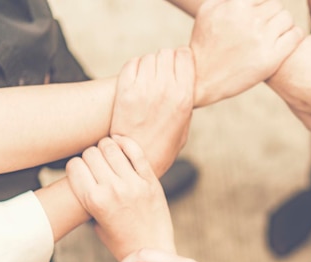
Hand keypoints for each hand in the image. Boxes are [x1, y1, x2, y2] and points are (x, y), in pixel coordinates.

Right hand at [65, 137, 172, 259]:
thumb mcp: (95, 222)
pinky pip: (135, 151)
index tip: (82, 171)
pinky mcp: (150, 180)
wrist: (151, 249)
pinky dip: (125, 142)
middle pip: (91, 153)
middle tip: (96, 163)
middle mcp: (112, 189)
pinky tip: (121, 144)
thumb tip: (83, 173)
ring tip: (108, 154)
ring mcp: (133, 184)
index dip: (76, 166)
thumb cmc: (120, 239)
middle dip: (90, 155)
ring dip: (106, 147)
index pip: (74, 165)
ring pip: (111, 147)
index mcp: (94, 201)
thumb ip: (88, 198)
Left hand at [110, 47, 193, 176]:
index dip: (182, 59)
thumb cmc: (162, 146)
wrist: (133, 160)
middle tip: (163, 74)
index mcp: (184, 97)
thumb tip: (185, 79)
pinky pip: (132, 64)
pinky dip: (135, 69)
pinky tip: (137, 82)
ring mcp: (143, 89)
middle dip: (166, 61)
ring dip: (150, 65)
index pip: (185, 56)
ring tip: (149, 81)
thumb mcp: (184, 125)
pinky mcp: (124, 90)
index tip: (179, 66)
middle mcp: (165, 90)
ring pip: (149, 57)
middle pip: (166, 53)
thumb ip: (185, 99)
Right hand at [191, 0, 302, 105]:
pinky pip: (295, 35)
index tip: (258, 16)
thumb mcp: (209, 10)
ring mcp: (262, 39)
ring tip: (275, 34)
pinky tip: (287, 40)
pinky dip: (294, 35)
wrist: (202, 77)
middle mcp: (251, 20)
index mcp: (236, 5)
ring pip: (287, 18)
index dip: (261, 6)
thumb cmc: (205, 42)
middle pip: (277, 5)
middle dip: (272, 15)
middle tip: (266, 27)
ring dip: (283, 25)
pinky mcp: (271, 58)